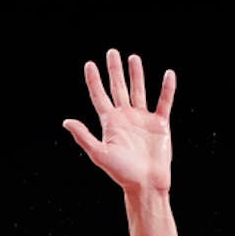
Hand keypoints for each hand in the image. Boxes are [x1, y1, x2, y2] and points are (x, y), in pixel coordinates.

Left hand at [63, 49, 174, 192]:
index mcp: (110, 123)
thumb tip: (66, 121)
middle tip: (112, 52)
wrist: (146, 184)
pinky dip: (167, 89)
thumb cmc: (122, 173)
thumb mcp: (99, 154)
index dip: (94, 81)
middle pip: (119, 88)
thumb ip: (83, 136)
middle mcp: (126, 118)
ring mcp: (143, 119)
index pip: (100, 96)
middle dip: (115, 70)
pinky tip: (168, 74)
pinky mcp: (160, 125)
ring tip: (134, 58)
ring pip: (139, 91)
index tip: (90, 64)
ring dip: (136, 75)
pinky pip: (164, 103)